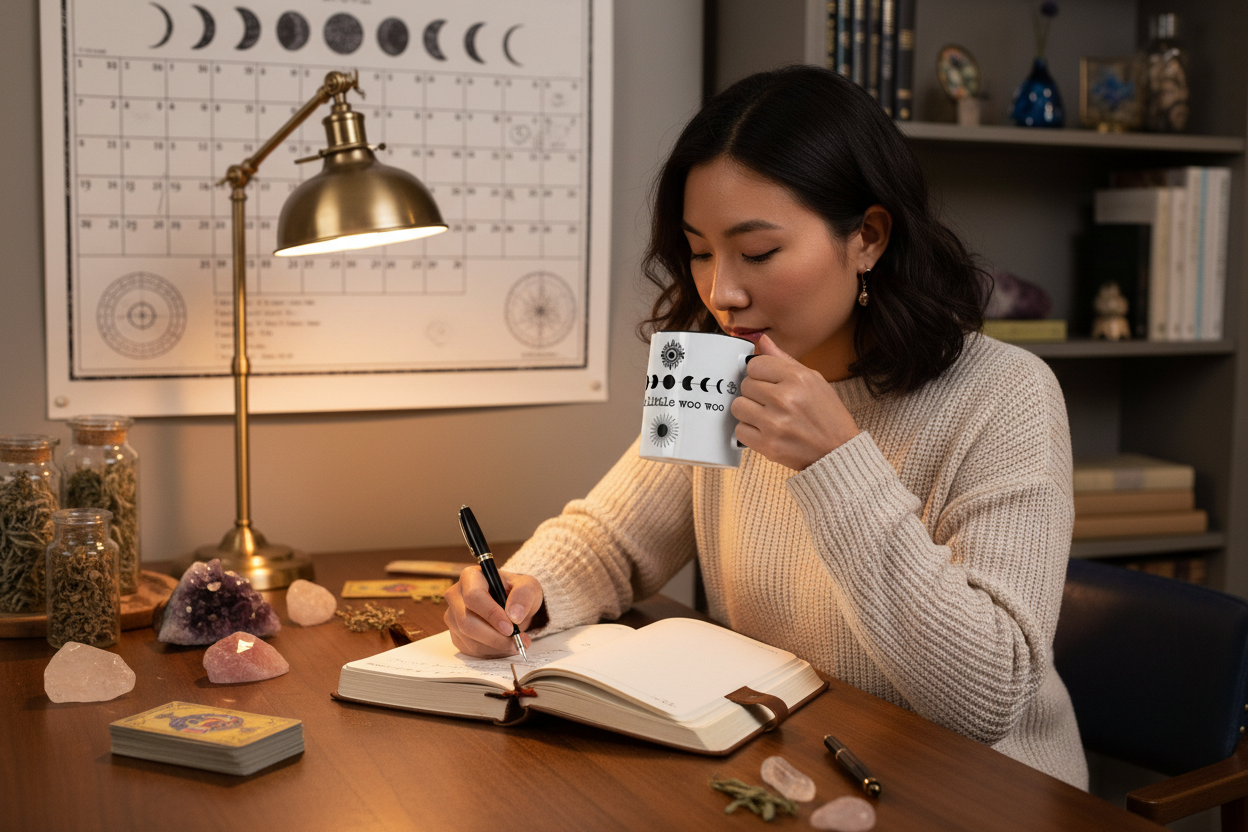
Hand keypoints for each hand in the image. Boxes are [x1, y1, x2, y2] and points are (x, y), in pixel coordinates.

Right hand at [443, 566, 543, 657]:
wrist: (512, 605)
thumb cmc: (517, 592)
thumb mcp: (528, 586)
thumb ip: (523, 596)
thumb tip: (514, 616)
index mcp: (471, 577)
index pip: (474, 597)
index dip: (491, 615)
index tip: (510, 628)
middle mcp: (456, 596)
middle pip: (467, 622)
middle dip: (495, 637)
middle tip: (518, 641)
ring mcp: (453, 616)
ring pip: (469, 639)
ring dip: (496, 647)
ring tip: (517, 643)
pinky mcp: (456, 634)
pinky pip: (470, 649)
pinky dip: (491, 652)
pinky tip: (504, 645)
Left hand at [731, 334, 860, 469]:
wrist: (838, 451)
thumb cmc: (827, 415)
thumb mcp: (814, 380)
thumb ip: (785, 360)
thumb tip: (762, 341)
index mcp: (797, 378)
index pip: (755, 365)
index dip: (760, 374)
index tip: (768, 382)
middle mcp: (785, 398)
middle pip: (745, 385)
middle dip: (755, 393)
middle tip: (771, 402)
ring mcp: (774, 422)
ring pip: (738, 406)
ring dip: (749, 411)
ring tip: (766, 416)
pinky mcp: (767, 444)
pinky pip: (739, 430)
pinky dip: (749, 431)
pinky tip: (764, 430)